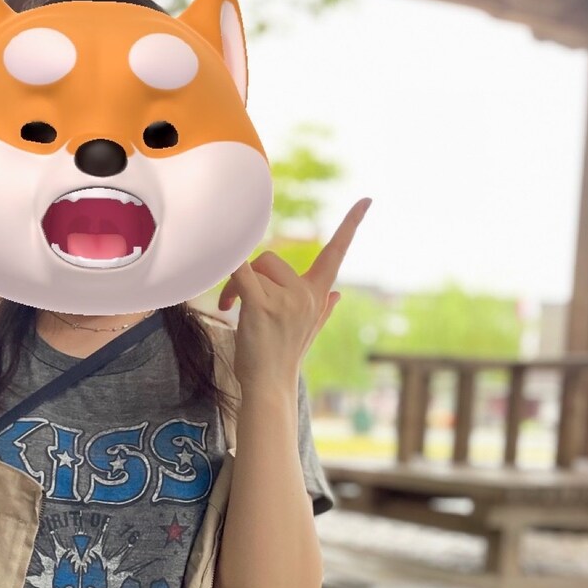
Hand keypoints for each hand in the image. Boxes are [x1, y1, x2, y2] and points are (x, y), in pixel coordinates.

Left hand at [218, 198, 371, 391]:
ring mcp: (286, 300)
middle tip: (233, 302)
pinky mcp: (263, 306)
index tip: (367, 200)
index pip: (337, 253)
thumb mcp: (308, 331)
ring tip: (229, 309)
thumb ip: (323, 309)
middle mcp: (306, 294)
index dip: (351, 224)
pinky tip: (220, 289)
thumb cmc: (282, 359)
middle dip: (250, 277)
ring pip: (253, 268)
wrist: (269, 387)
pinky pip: (240, 273)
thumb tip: (338, 295)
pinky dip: (228, 273)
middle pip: (270, 258)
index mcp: (318, 296)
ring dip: (235, 286)